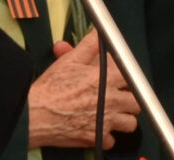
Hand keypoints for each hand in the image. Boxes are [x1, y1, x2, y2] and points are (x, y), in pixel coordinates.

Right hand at [25, 33, 137, 148]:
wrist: (37, 112)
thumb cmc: (51, 86)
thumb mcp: (70, 60)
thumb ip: (89, 46)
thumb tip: (99, 33)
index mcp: (106, 79)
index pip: (131, 76)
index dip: (124, 75)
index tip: (118, 76)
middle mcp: (111, 101)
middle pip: (136, 102)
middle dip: (128, 99)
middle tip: (116, 96)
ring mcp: (107, 122)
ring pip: (130, 124)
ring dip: (122, 119)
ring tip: (110, 113)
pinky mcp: (98, 138)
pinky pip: (111, 140)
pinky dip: (104, 135)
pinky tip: (95, 127)